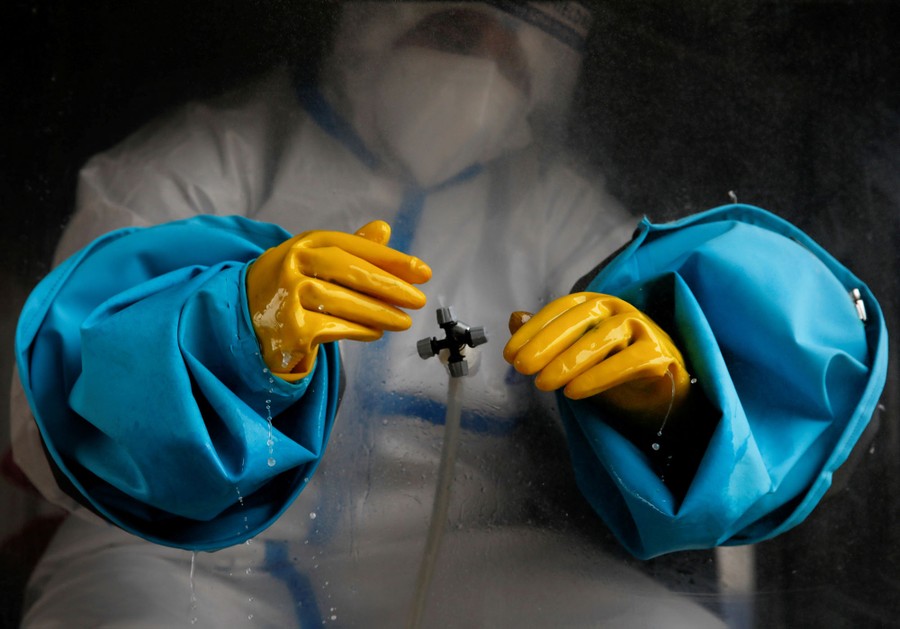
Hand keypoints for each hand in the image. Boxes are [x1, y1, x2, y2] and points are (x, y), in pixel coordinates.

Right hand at [247, 220, 431, 378]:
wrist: (240, 317)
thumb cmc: (287, 285)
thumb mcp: (314, 259)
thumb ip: (351, 247)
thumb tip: (384, 228)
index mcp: (305, 243)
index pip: (355, 247)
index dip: (392, 259)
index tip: (422, 272)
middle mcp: (293, 263)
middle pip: (351, 272)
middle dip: (391, 287)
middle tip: (418, 299)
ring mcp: (288, 295)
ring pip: (345, 302)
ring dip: (380, 313)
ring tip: (403, 321)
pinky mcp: (289, 326)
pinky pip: (334, 328)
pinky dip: (359, 330)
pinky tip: (375, 332)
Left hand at [503, 292, 690, 423]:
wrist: (659, 392)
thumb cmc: (611, 366)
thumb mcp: (574, 352)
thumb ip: (546, 337)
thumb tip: (515, 318)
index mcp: (596, 304)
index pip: (561, 309)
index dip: (533, 329)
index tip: (510, 354)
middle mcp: (618, 309)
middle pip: (580, 320)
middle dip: (546, 343)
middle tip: (521, 367)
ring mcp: (642, 328)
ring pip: (603, 339)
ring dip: (569, 362)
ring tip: (543, 384)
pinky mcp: (659, 353)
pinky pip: (629, 361)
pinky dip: (600, 376)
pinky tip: (574, 392)